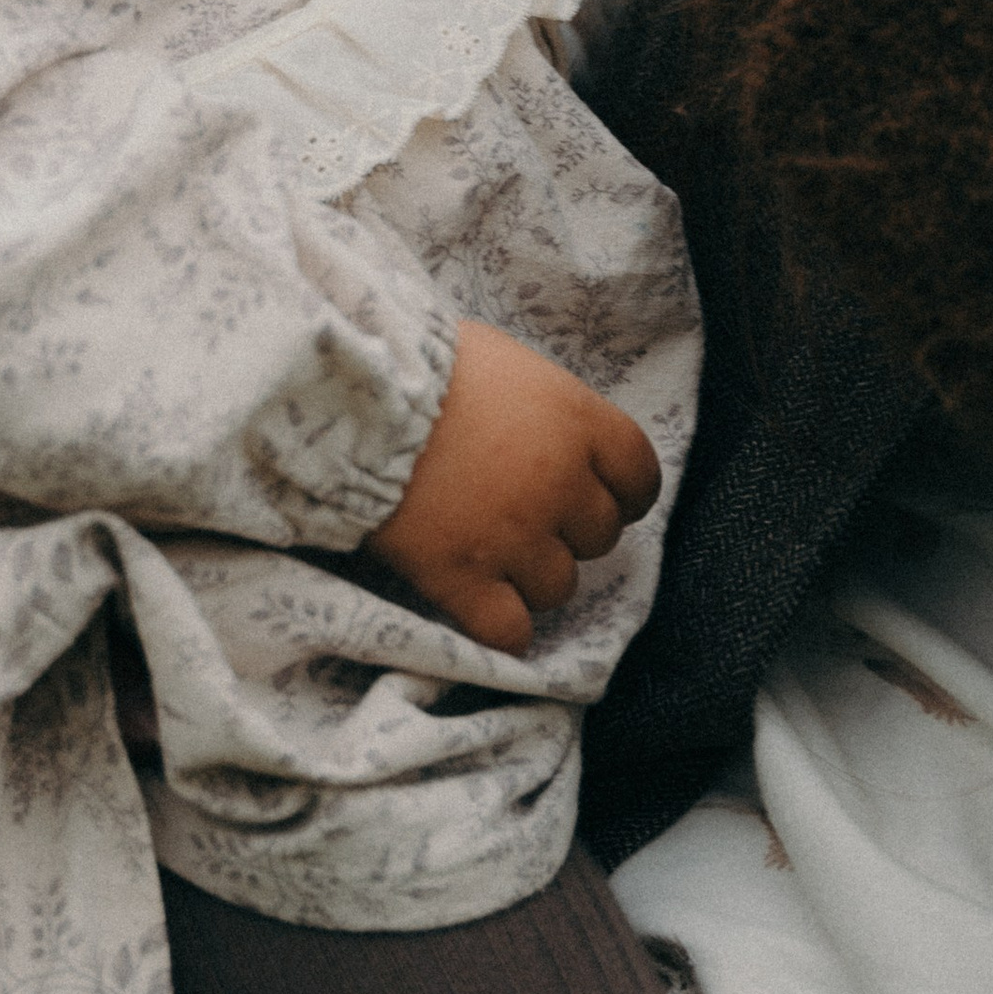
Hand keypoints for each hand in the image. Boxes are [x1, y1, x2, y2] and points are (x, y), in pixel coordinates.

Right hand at [362, 319, 661, 656]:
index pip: (640, 478)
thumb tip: (548, 429)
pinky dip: (504, 628)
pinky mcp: (461, 579)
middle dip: (569, 531)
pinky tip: (484, 609)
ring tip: (493, 554)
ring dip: (533, 576)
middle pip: (600, 536)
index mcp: (577, 423)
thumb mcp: (504, 362)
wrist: (352, 395)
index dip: (622, 494)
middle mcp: (559, 485)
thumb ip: (544, 408)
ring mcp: (512, 538)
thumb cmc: (422, 362)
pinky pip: (509, 631)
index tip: (601, 496)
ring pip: (559, 587)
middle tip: (526, 516)